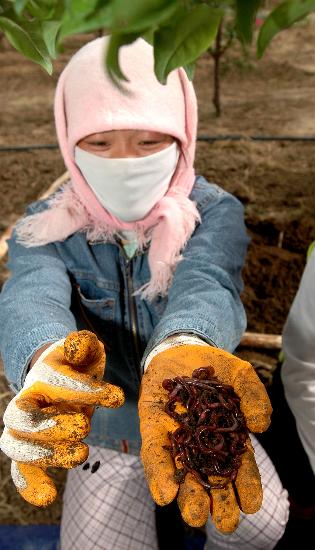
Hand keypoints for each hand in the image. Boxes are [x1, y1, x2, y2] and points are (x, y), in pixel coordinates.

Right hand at [0, 330, 123, 505]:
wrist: (60, 376)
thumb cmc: (77, 364)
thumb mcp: (85, 349)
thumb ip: (82, 344)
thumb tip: (78, 345)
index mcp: (41, 375)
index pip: (55, 383)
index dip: (82, 390)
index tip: (115, 397)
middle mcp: (26, 402)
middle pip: (24, 418)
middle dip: (53, 426)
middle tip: (84, 426)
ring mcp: (24, 429)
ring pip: (18, 446)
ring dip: (47, 455)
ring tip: (82, 455)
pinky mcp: (30, 450)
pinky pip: (21, 470)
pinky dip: (29, 485)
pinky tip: (48, 497)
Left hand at [139, 344, 271, 532]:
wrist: (182, 348)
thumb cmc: (214, 367)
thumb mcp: (240, 376)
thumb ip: (254, 396)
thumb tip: (260, 427)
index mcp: (226, 437)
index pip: (238, 467)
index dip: (245, 486)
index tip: (250, 505)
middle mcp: (201, 443)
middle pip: (210, 477)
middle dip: (217, 502)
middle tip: (225, 523)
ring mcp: (176, 437)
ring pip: (183, 471)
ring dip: (189, 495)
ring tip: (195, 516)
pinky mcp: (152, 426)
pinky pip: (155, 451)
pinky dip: (160, 472)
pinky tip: (165, 494)